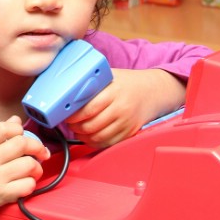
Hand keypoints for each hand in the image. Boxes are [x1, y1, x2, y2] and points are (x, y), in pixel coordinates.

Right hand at [0, 116, 47, 219]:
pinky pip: (28, 184)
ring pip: (29, 164)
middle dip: (37, 147)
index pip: (1, 128)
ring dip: (37, 168)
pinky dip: (31, 184)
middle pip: (21, 143)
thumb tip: (16, 120)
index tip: (23, 135)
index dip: (17, 128)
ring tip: (33, 172)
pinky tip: (25, 185)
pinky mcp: (1, 196)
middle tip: (40, 153)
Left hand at [65, 69, 185, 148]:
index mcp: (114, 92)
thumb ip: (92, 83)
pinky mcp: (129, 133)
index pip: (88, 109)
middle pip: (91, 126)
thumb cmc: (128, 82)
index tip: (65, 114)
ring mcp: (126, 123)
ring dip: (82, 136)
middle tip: (69, 123)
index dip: (73, 115)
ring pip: (97, 137)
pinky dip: (94, 142)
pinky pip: (107, 143)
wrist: (153, 91)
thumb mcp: (110, 76)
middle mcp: (121, 109)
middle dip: (75, 127)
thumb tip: (67, 90)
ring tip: (77, 129)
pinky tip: (88, 136)